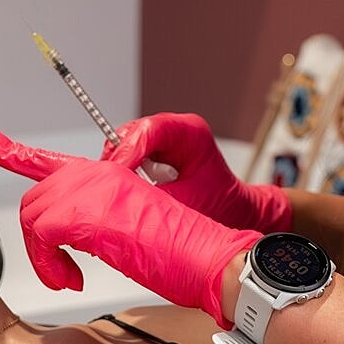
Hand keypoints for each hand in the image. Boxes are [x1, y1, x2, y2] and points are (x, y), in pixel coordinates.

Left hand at [0, 124, 255, 323]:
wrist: (210, 257)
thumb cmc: (180, 253)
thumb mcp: (128, 232)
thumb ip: (92, 222)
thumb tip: (60, 235)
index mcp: (107, 174)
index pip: (48, 160)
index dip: (10, 149)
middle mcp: (98, 171)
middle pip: (36, 199)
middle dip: (39, 242)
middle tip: (64, 274)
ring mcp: (93, 186)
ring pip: (34, 215)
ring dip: (44, 257)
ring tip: (70, 279)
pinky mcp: (90, 209)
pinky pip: (41, 232)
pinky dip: (49, 264)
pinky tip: (73, 280)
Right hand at [107, 112, 291, 232]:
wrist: (233, 213)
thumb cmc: (222, 207)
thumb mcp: (188, 205)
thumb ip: (155, 198)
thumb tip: (122, 196)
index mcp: (191, 133)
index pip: (149, 130)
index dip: (127, 150)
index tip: (113, 173)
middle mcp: (175, 131)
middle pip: (132, 133)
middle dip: (118, 159)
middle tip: (109, 184)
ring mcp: (163, 139)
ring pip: (125, 143)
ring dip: (119, 167)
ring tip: (120, 190)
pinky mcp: (154, 152)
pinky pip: (128, 156)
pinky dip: (123, 172)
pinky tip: (125, 189)